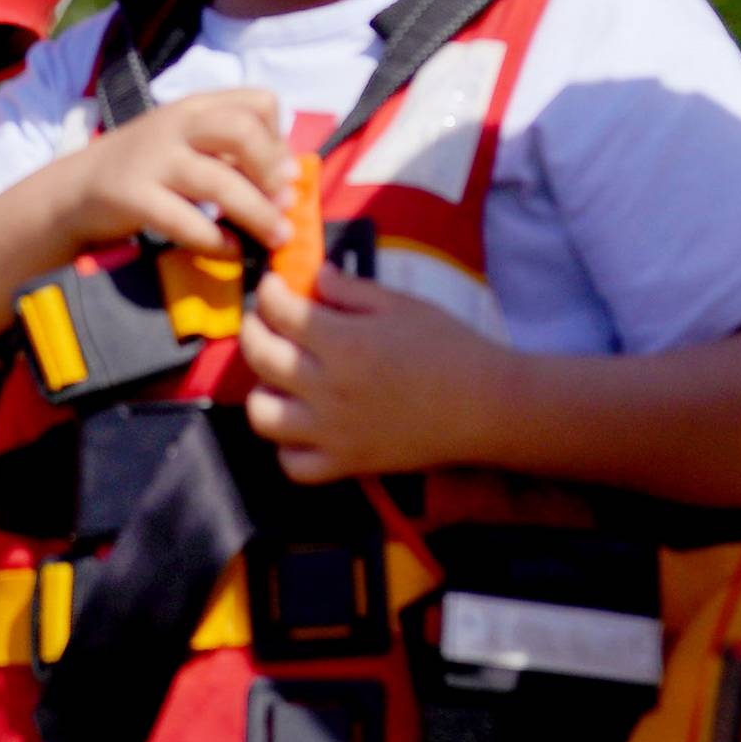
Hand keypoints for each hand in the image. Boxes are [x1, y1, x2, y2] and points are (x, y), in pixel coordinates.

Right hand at [56, 92, 296, 258]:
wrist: (73, 190)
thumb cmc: (144, 169)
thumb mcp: (184, 144)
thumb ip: (229, 151)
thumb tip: (289, 179)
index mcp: (195, 107)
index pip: (256, 102)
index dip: (279, 136)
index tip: (282, 171)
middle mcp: (175, 125)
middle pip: (241, 131)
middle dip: (272, 170)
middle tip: (284, 202)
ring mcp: (152, 159)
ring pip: (220, 182)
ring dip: (257, 213)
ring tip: (277, 237)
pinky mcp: (133, 196)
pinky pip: (186, 220)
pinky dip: (217, 240)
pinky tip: (231, 251)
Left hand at [240, 263, 514, 483]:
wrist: (487, 406)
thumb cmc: (449, 348)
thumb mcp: (401, 305)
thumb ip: (350, 291)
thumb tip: (312, 276)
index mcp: (345, 343)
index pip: (280, 312)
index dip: (269, 292)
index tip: (274, 287)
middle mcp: (330, 388)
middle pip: (260, 357)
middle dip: (254, 330)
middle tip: (267, 322)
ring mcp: (334, 432)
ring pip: (263, 415)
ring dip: (263, 390)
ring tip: (281, 377)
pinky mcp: (347, 464)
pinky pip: (293, 465)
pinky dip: (287, 446)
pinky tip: (301, 425)